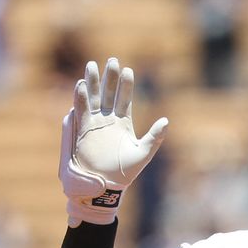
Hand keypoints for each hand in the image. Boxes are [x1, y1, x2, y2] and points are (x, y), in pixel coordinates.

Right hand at [59, 57, 168, 226]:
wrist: (105, 187)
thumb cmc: (126, 173)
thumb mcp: (144, 153)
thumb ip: (155, 137)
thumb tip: (167, 120)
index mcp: (123, 123)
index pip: (125, 99)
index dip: (126, 85)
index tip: (128, 70)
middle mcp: (108, 120)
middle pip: (108, 93)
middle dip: (109, 78)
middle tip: (111, 60)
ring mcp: (95, 124)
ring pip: (93, 98)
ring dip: (92, 83)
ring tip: (92, 65)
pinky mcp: (83, 131)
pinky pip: (82, 111)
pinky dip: (81, 98)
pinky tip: (81, 85)